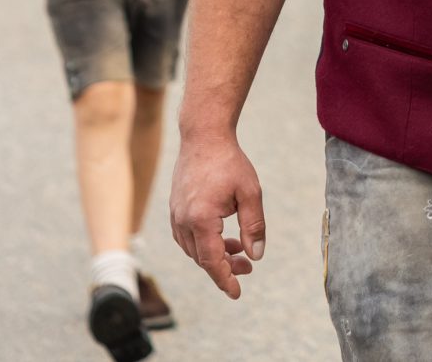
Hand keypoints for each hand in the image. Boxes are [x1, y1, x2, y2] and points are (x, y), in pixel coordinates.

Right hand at [169, 132, 264, 299]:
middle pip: (202, 258)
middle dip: (225, 268)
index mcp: (201, 219)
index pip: (212, 261)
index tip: (237, 293)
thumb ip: (254, 226)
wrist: (203, 136)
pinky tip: (222, 237)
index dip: (225, 280)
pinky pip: (187, 237)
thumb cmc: (229, 163)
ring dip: (215, 255)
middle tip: (248, 267)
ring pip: (193, 250)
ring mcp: (176, 215)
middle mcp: (183, 221)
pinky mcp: (175, 209)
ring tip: (239, 250)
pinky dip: (204, 244)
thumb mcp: (251, 193)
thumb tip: (256, 256)